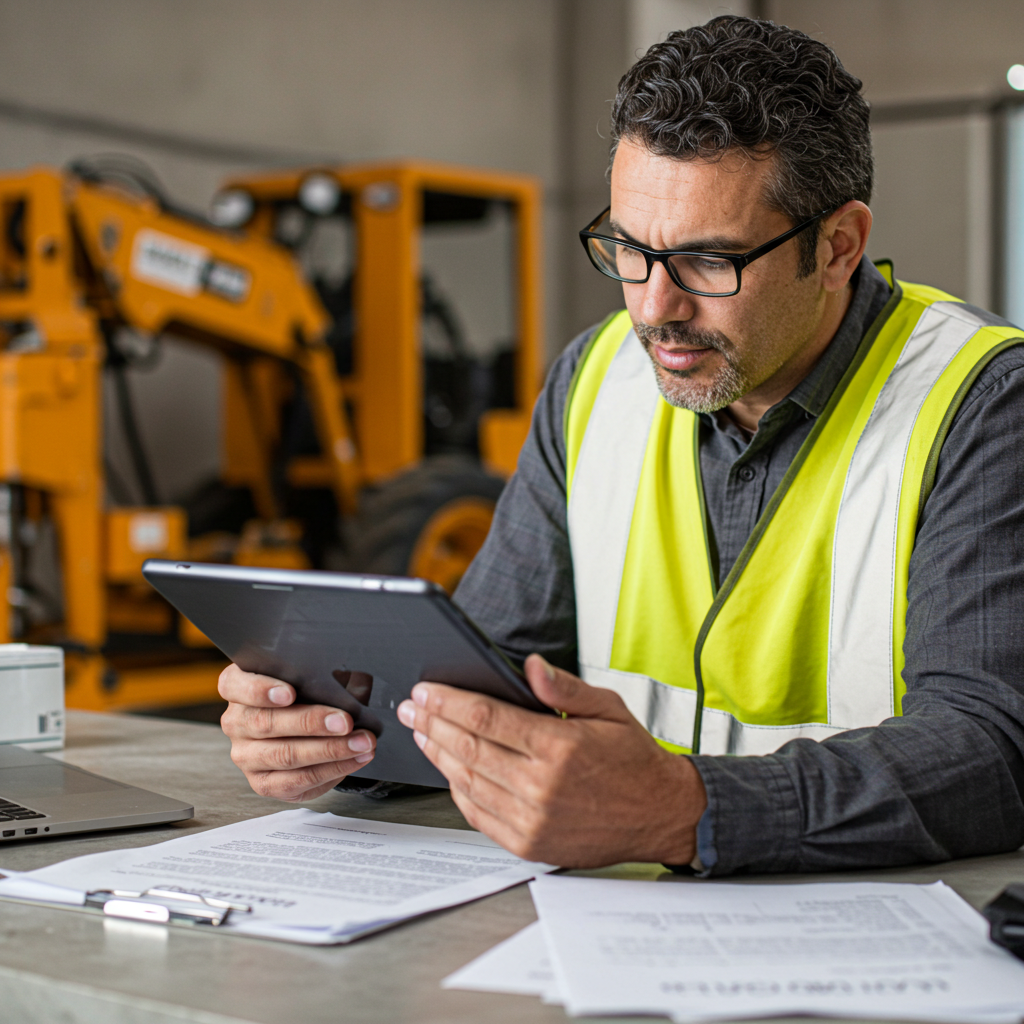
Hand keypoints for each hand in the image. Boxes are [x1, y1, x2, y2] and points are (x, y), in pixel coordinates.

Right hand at [218, 663, 375, 800]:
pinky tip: (355, 758)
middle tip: (345, 721)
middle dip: (311, 722)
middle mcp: (235, 722)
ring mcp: (246, 756)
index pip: (237, 685)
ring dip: (329, 750)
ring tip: (361, 742)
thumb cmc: (307, 692)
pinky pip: (297, 781)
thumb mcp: (310, 676)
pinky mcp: (263, 783)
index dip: (261, 690)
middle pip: (266, 723)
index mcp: (237, 687)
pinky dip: (332, 769)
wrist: (305, 728)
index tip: (290, 693)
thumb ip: (322, 675)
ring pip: (284, 755)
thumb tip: (358, 680)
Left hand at [396, 655, 706, 867]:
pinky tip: (450, 769)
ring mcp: (533, 819)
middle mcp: (542, 786)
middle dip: (433, 723)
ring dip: (439, 754)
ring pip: (467, 781)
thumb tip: (529, 666)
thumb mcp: (607, 708)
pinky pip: (479, 814)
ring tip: (423, 733)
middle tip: (412, 708)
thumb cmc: (633, 759)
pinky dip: (458, 789)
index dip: (449, 702)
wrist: (660, 814)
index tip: (426, 691)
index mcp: (559, 747)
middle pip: (468, 748)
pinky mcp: (529, 844)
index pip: (486, 718)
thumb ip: (563, 687)